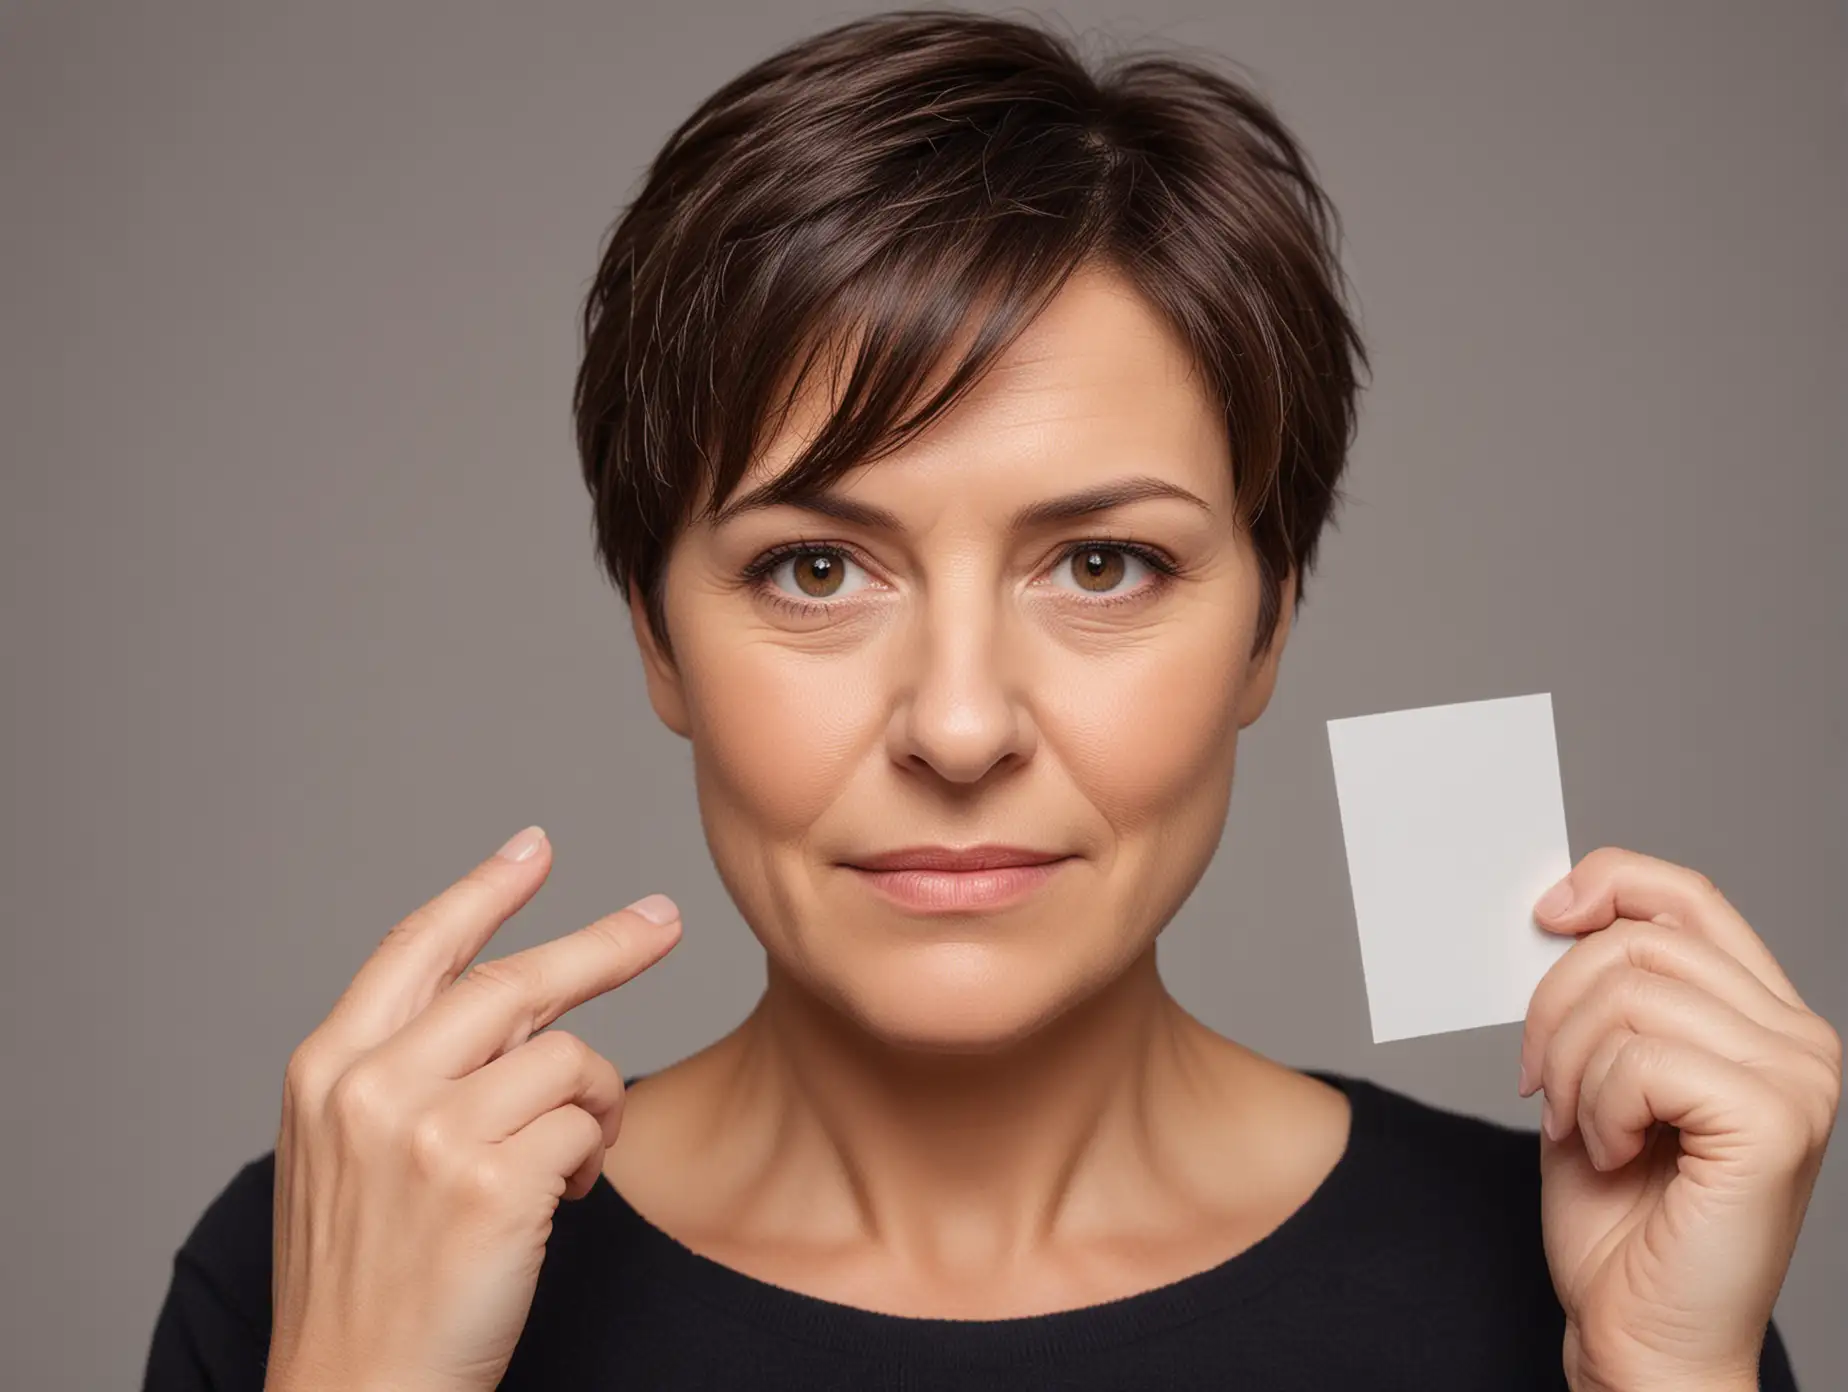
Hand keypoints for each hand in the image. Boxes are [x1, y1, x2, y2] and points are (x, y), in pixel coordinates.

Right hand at [265, 826, 681, 1391]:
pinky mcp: (492, 1183)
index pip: (416, 949)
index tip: (533, 847)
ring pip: (565, 1056)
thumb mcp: (348, 1153)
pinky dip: (592, 1155)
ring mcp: (431, 1132)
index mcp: (327, 1069)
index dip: (482, 891)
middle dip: (602, 946)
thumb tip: (521, 1003)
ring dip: (593, 1097)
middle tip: (661, 921)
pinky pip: (586, 1126)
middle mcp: (372, 1087)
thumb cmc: (363, 1281)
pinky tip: (563, 1197)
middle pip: (514, 982)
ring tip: (578, 1152)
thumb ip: (411, 1068)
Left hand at [1519, 845, 1839, 1391]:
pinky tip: (1611, 1154)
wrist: (1642, 1334)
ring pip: (1631, 993)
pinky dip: (1597, 1106)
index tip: (1543, 914)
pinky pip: (1642, 1058)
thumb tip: (1557, 906)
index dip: (1609, 881)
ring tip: (1581, 1128)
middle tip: (1542, 1084)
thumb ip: (1600, 994)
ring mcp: (1798, 1078)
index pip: (1687, 896)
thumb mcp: (1594, 1077)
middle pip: (1640, 939)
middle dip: (1556, 1005)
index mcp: (1761, 1019)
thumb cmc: (1619, 1220)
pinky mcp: (1775, 1121)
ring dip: (1571, 1063)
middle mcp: (1798, 1040)